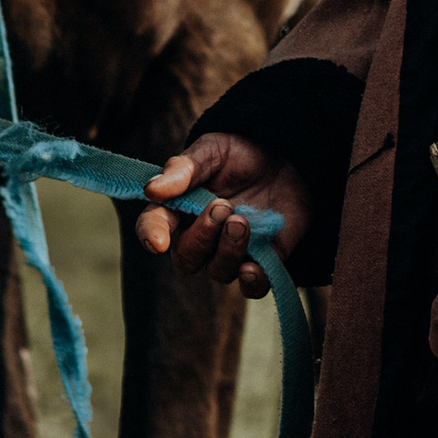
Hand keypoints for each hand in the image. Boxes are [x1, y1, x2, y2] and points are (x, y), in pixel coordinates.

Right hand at [136, 133, 310, 297]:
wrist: (286, 157)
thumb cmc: (240, 153)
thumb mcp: (212, 149)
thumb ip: (184, 168)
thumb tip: (152, 189)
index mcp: (179, 207)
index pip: (154, 226)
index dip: (151, 235)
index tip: (158, 241)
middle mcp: (200, 235)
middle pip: (186, 258)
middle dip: (200, 237)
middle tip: (222, 206)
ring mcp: (231, 251)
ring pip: (218, 271)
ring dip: (227, 251)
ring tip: (242, 221)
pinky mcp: (263, 260)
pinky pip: (252, 287)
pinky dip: (251, 282)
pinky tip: (253, 267)